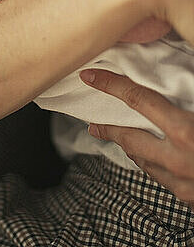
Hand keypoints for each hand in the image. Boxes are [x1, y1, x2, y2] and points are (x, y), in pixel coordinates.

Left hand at [79, 69, 193, 208]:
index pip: (137, 100)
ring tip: (118, 137)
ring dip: (129, 147)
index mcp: (187, 132)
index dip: (111, 85)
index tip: (91, 76)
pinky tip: (151, 159)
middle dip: (108, 129)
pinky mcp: (189, 199)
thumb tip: (179, 80)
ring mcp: (182, 183)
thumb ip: (191, 94)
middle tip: (93, 123)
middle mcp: (178, 159)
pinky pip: (161, 178)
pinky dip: (152, 164)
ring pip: (143, 162)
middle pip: (129, 139)